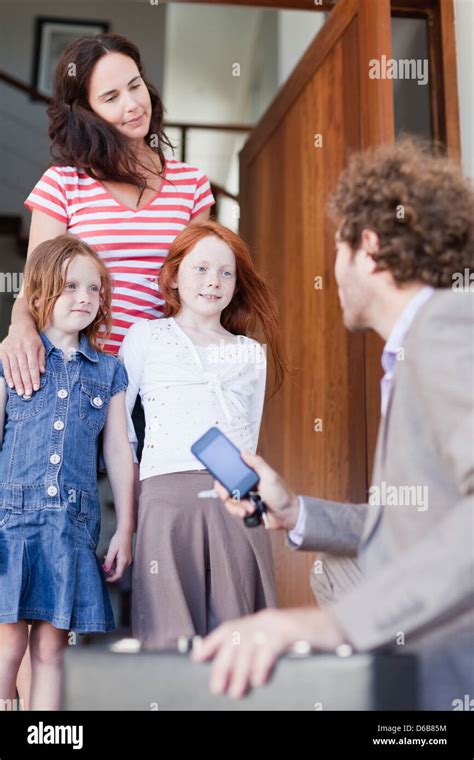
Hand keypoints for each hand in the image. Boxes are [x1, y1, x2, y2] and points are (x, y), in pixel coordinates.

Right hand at [0, 321, 44, 396]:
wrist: (20, 326)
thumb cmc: (32, 338)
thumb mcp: (41, 346)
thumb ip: (41, 359)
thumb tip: (42, 372)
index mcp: (31, 347)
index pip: (33, 366)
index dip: (34, 378)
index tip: (36, 387)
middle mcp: (20, 349)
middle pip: (23, 369)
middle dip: (26, 383)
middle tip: (28, 394)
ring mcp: (10, 351)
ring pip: (14, 369)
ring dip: (17, 382)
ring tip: (20, 392)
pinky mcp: (3, 352)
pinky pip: (6, 366)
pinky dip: (8, 377)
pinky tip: (11, 385)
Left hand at [103, 530, 132, 581]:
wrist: (125, 532)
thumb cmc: (119, 539)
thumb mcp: (111, 550)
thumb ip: (109, 561)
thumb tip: (105, 570)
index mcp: (123, 561)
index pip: (118, 575)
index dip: (111, 579)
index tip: (105, 579)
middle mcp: (127, 562)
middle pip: (119, 572)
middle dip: (110, 571)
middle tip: (103, 565)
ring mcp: (128, 560)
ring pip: (119, 568)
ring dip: (111, 566)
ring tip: (106, 559)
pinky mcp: (127, 557)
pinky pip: (120, 564)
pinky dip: (114, 563)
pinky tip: (110, 557)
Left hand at [191, 607, 346, 698]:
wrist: (343, 627)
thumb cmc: (312, 640)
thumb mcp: (281, 643)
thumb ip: (261, 650)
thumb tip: (240, 672)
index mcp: (260, 622)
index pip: (229, 629)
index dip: (211, 643)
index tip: (196, 659)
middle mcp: (266, 620)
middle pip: (235, 639)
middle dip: (222, 664)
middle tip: (217, 687)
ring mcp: (279, 623)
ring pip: (250, 644)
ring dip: (240, 669)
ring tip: (235, 690)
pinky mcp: (294, 630)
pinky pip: (272, 646)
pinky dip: (263, 663)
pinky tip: (259, 679)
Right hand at [213, 449, 299, 530]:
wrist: (287, 516)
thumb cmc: (282, 494)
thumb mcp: (270, 476)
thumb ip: (257, 463)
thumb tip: (244, 451)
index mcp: (250, 474)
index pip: (231, 470)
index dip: (222, 474)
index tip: (220, 479)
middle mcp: (245, 485)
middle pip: (226, 486)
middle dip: (225, 493)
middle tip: (227, 496)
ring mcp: (245, 497)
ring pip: (229, 500)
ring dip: (236, 506)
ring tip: (249, 508)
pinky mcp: (245, 509)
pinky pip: (234, 510)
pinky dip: (239, 512)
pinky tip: (249, 512)